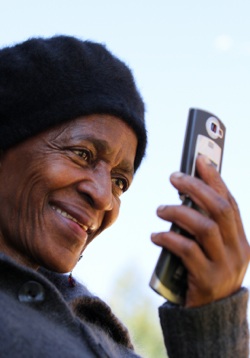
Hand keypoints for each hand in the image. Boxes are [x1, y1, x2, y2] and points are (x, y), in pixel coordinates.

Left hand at [151, 155, 249, 307]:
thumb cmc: (206, 275)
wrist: (211, 318)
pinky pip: (186, 251)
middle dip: (195, 187)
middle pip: (218, 208)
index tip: (199, 159)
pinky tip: (155, 236)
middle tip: (173, 177)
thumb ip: (205, 228)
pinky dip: (168, 238)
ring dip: (178, 213)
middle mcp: (237, 250)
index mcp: (240, 239)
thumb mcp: (212, 251)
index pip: (230, 202)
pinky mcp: (206, 281)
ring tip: (159, 209)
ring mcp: (224, 266)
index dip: (215, 178)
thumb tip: (184, 197)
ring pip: (204, 227)